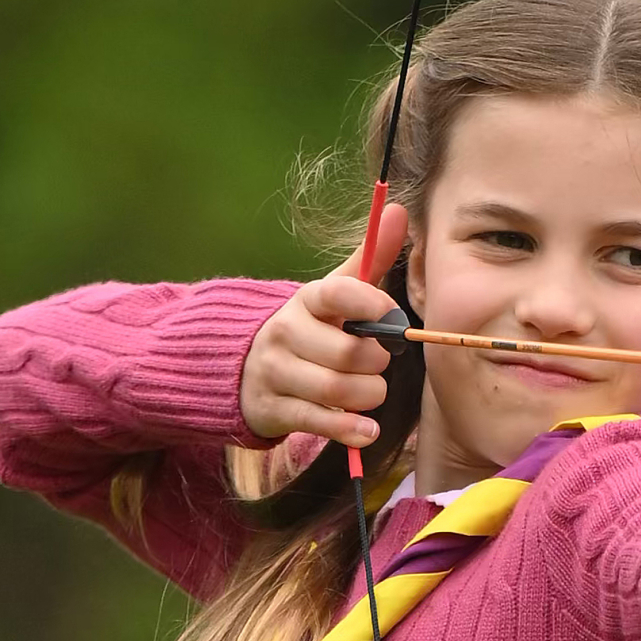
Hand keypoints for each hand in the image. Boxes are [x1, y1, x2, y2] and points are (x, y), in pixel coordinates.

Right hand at [240, 203, 408, 448]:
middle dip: (378, 362)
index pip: (339, 293)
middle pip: (348, 352)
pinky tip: (368, 430)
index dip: (372, 305)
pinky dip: (350, 430)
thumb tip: (400, 210)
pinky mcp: (272, 409)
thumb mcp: (333, 293)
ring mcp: (275, 373)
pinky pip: (319, 422)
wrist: (239, 365)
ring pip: (337, 390)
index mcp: (306, 300)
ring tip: (373, 393)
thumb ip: (369, 259)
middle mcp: (286, 333)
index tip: (392, 317)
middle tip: (381, 363)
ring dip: (369, 396)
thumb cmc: (308, 328)